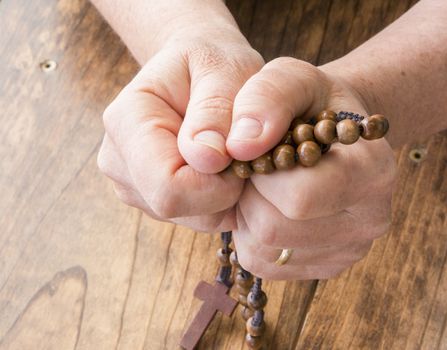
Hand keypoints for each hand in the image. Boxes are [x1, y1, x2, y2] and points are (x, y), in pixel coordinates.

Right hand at [97, 25, 263, 231]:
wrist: (198, 70)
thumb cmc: (214, 64)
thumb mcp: (227, 69)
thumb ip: (221, 109)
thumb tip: (209, 160)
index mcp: (126, 121)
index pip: (168, 186)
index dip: (217, 183)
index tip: (242, 155)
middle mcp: (119, 160)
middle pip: (176, 206)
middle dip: (222, 189)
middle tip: (241, 152)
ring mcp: (132, 184)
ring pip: (190, 217)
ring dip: (223, 194)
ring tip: (228, 152)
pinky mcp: (152, 199)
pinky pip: (197, 218)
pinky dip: (219, 200)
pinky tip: (220, 167)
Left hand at [227, 57, 396, 279]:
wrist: (334, 131)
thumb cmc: (313, 103)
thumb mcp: (292, 78)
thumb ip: (267, 97)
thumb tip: (239, 146)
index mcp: (373, 173)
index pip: (300, 197)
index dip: (263, 172)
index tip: (264, 148)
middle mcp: (370, 220)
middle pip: (274, 230)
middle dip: (250, 194)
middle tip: (260, 167)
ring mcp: (348, 250)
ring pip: (264, 250)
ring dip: (247, 213)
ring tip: (266, 183)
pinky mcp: (323, 267)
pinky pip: (263, 262)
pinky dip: (250, 233)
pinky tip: (268, 204)